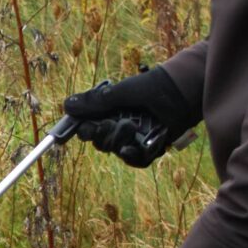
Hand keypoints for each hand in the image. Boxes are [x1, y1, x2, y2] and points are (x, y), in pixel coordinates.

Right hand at [63, 66, 199, 168]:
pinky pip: (136, 160)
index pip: (89, 127)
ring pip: (116, 150)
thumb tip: (66, 105)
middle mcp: (120, 127)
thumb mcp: (120, 92)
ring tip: (129, 126)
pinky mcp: (150, 149)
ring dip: (118, 140)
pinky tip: (129, 149)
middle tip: (108, 124)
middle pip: (100, 142)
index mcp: (110, 113)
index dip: (84, 130)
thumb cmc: (152, 86)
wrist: (181, 92)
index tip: (82, 128)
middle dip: (102, 135)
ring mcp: (136, 139)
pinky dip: (131, 156)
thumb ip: (95, 101)